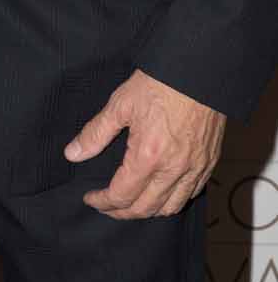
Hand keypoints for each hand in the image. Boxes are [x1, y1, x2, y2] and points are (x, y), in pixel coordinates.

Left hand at [64, 68, 225, 218]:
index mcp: (148, 156)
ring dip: (148, 211)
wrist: (197, 69)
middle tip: (106, 205)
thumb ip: (95, 133)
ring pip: (171, 208)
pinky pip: (192, 194)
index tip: (90, 198)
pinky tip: (162, 192)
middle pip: (145, 209)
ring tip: (131, 204)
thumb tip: (72, 154)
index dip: (102, 202)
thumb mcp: (120, 104)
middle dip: (121, 212)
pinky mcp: (209, 162)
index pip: (122, 195)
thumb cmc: (159, 83)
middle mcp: (173, 170)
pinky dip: (173, 200)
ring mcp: (194, 168)